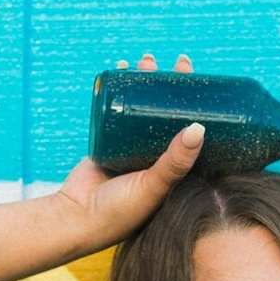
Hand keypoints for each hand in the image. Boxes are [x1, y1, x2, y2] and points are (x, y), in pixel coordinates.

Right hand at [50, 52, 200, 258]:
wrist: (74, 219)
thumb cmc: (120, 212)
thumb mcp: (154, 187)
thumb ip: (175, 161)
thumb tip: (200, 127)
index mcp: (175, 170)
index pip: (194, 130)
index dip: (201, 105)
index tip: (205, 82)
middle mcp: (156, 157)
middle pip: (170, 113)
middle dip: (173, 86)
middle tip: (178, 63)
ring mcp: (132, 148)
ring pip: (144, 108)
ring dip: (147, 82)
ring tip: (147, 60)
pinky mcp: (109, 141)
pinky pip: (118, 110)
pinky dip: (121, 89)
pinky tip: (123, 69)